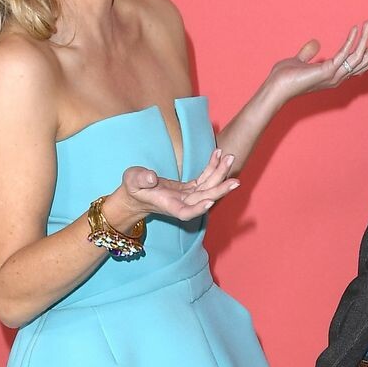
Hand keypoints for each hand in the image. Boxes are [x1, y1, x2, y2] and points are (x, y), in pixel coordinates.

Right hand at [107, 151, 239, 227]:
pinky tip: (218, 154)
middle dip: (219, 188)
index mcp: (170, 206)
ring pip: (208, 187)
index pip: (186, 212)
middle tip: (236, 180)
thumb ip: (141, 179)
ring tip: (230, 157)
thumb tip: (152, 177)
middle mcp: (183, 203)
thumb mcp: (132, 181)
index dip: (198, 208)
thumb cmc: (132, 188)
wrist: (136, 194)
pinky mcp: (190, 189)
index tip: (210, 202)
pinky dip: (211, 167)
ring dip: (220, 173)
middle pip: (205, 198)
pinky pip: (204, 178)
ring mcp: (188, 196)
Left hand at [265, 20, 367, 105]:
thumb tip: (315, 43)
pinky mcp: (328, 70)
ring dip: (367, 39)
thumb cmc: (285, 78)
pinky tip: (356, 28)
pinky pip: (345, 53)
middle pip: (363, 62)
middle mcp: (337, 77)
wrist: (276, 87)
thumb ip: (308, 53)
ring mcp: (334, 75)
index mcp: (333, 75)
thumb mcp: (299, 61)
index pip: (357, 66)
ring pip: (358, 57)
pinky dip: (352, 39)